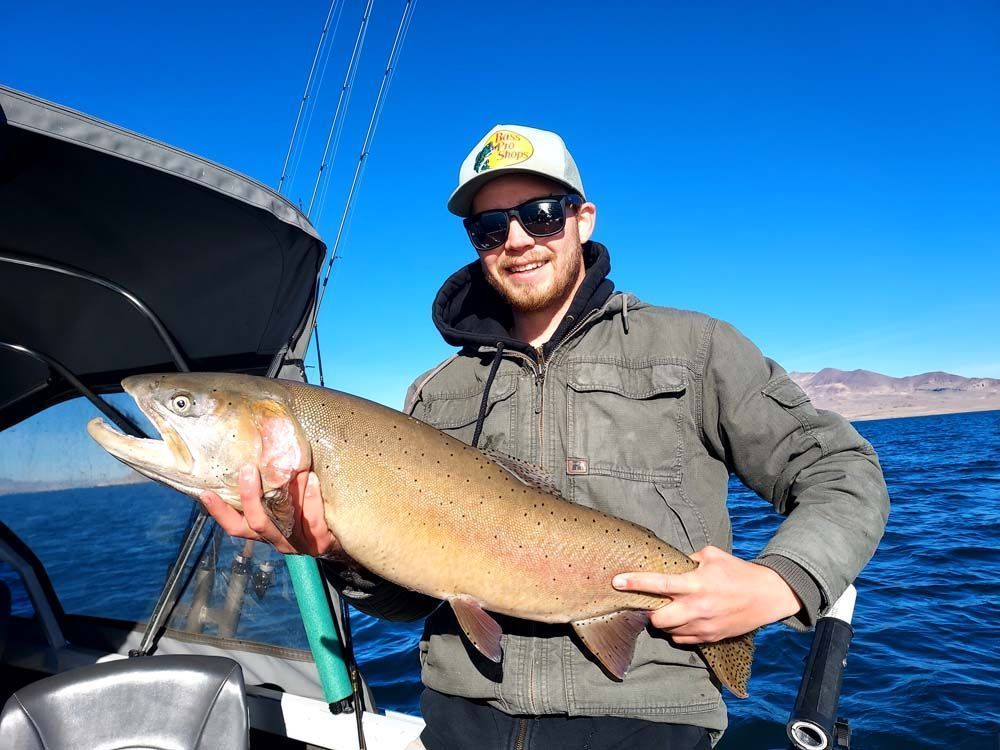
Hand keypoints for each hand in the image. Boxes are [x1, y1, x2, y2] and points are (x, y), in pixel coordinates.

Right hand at [199, 465, 342, 557]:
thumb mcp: (285, 503)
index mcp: (263, 531)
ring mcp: (297, 544)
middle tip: (248, 470)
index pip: (234, 525)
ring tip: (291, 470)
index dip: (219, 511)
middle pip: (256, 522)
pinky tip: (311, 480)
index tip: (205, 491)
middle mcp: (276, 540)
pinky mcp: (319, 544)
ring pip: (285, 523)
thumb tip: (259, 448)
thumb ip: (271, 487)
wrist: (340, 539)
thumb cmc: (307, 513)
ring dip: (287, 495)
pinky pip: (313, 523)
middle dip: (250, 496)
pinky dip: (311, 501)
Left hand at [612, 545, 801, 643]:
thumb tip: (668, 563)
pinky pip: (682, 640)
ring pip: (669, 632)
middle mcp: (697, 607)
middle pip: (658, 619)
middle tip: (651, 603)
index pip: (658, 583)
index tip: (616, 581)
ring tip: (670, 610)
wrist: (767, 595)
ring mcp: (703, 626)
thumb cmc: (737, 571)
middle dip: (649, 612)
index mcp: (695, 583)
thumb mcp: (711, 555)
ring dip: (664, 622)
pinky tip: (683, 620)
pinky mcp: (710, 637)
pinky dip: (678, 632)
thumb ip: (687, 559)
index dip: (635, 582)